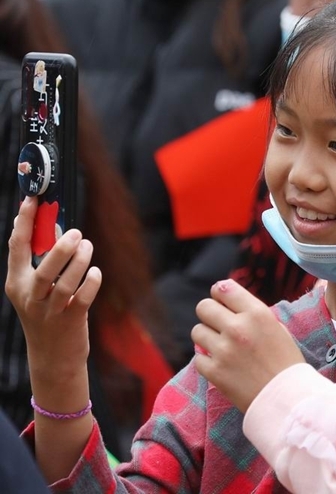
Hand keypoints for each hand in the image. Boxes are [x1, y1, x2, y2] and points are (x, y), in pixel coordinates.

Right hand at [5, 197, 100, 379]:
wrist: (53, 359)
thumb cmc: (47, 316)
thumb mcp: (35, 291)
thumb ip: (41, 263)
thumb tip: (53, 228)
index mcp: (16, 283)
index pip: (16, 246)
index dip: (24, 221)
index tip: (32, 199)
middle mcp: (29, 296)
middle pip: (43, 266)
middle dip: (60, 246)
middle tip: (77, 232)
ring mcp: (49, 310)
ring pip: (64, 282)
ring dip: (80, 261)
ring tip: (88, 246)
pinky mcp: (70, 321)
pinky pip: (82, 297)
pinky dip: (91, 282)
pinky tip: (96, 271)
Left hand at [192, 279, 304, 411]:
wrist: (288, 399)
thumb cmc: (286, 363)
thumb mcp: (277, 329)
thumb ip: (254, 315)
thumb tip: (231, 304)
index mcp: (257, 313)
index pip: (224, 288)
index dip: (219, 294)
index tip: (221, 302)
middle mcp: (238, 327)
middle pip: (203, 306)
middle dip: (209, 314)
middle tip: (218, 325)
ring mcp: (224, 350)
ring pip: (197, 331)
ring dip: (207, 338)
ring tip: (221, 348)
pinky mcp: (214, 372)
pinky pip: (198, 358)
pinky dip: (207, 362)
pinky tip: (222, 366)